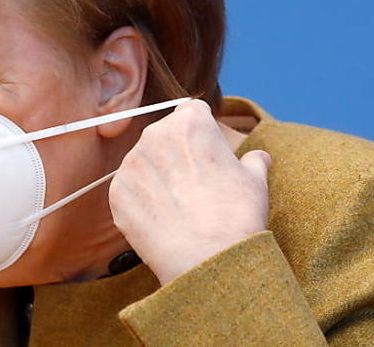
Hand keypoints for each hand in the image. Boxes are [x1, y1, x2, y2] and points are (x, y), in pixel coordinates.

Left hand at [108, 99, 271, 285]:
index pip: (192, 113)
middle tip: (195, 185)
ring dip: (158, 177)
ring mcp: (131, 164)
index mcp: (190, 122)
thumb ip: (253, 161)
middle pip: (165, 135)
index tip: (208, 154)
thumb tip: (257, 157)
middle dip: (177, 154)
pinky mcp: (116, 192)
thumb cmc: (237, 215)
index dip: (203, 134)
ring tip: (180, 206)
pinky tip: (162, 219)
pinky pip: (130, 190)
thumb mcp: (256, 180)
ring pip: (145, 162)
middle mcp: (154, 134)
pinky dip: (143, 202)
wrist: (208, 259)